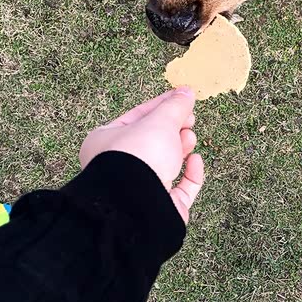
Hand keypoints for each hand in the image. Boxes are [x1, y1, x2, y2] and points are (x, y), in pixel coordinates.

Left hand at [79, 88, 203, 223]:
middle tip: (189, 118)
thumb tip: (187, 92)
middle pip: (153, 141)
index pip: (136, 117)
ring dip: (182, 147)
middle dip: (174, 128)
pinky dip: (190, 173)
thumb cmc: (138, 156)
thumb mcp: (159, 121)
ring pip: (166, 164)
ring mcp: (139, 190)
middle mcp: (119, 167)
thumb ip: (175, 106)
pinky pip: (179, 188)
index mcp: (105, 142)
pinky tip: (196, 160)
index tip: (182, 96)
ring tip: (189, 137)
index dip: (161, 104)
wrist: (138, 204)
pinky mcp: (161, 208)